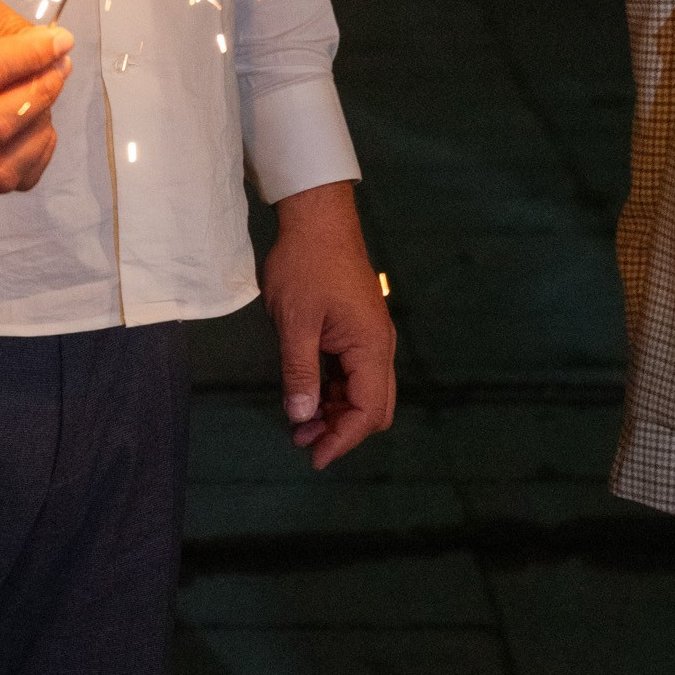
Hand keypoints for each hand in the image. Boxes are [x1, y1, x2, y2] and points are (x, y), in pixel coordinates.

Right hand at [0, 0, 73, 191]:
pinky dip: (33, 157)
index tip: (59, 40)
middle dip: (39, 93)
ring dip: (37, 131)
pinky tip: (35, 121)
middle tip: (57, 64)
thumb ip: (5, 23)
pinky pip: (3, 179)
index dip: (30, 56)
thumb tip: (52, 50)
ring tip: (42, 93)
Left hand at [262, 179, 396, 469]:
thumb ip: (300, 372)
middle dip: (340, 430)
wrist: (317, 217)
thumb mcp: (295, 322)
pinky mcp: (358, 328)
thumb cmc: (305, 266)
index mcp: (371, 347)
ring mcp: (371, 336)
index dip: (340, 439)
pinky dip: (334, 390)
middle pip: (373, 407)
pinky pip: (353, 372)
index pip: (366, 411)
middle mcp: (380, 347)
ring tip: (299, 423)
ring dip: (335, 411)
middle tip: (303, 441)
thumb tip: (302, 418)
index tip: (312, 457)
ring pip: (363, 391)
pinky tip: (308, 393)